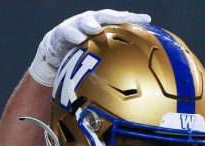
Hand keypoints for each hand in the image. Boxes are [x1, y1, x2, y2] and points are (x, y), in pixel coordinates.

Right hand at [29, 9, 151, 85]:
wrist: (57, 51)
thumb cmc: (84, 52)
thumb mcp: (101, 53)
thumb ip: (116, 57)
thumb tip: (139, 71)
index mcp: (104, 25)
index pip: (121, 20)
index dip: (134, 19)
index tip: (147, 20)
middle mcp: (92, 21)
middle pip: (105, 16)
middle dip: (115, 16)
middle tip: (124, 17)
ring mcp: (77, 25)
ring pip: (85, 21)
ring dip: (90, 24)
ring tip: (94, 29)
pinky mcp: (62, 32)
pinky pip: (67, 32)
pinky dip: (73, 35)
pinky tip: (78, 39)